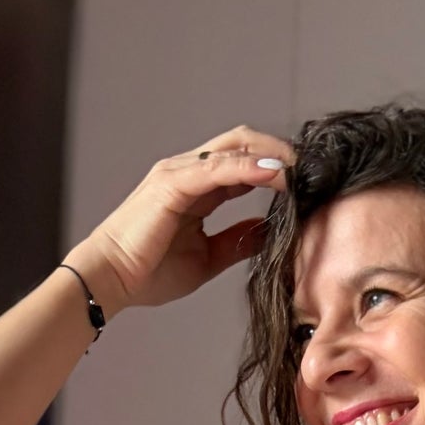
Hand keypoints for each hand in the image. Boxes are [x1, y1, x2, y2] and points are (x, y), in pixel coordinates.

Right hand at [69, 124, 293, 318]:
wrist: (110, 281)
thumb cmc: (148, 271)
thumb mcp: (208, 258)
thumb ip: (237, 240)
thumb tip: (268, 231)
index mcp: (196, 187)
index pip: (243, 162)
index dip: (276, 166)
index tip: (308, 180)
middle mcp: (188, 172)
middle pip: (242, 143)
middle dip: (280, 151)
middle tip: (314, 168)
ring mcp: (179, 173)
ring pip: (234, 148)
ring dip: (272, 155)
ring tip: (303, 169)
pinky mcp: (171, 183)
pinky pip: (217, 168)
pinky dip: (249, 168)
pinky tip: (275, 174)